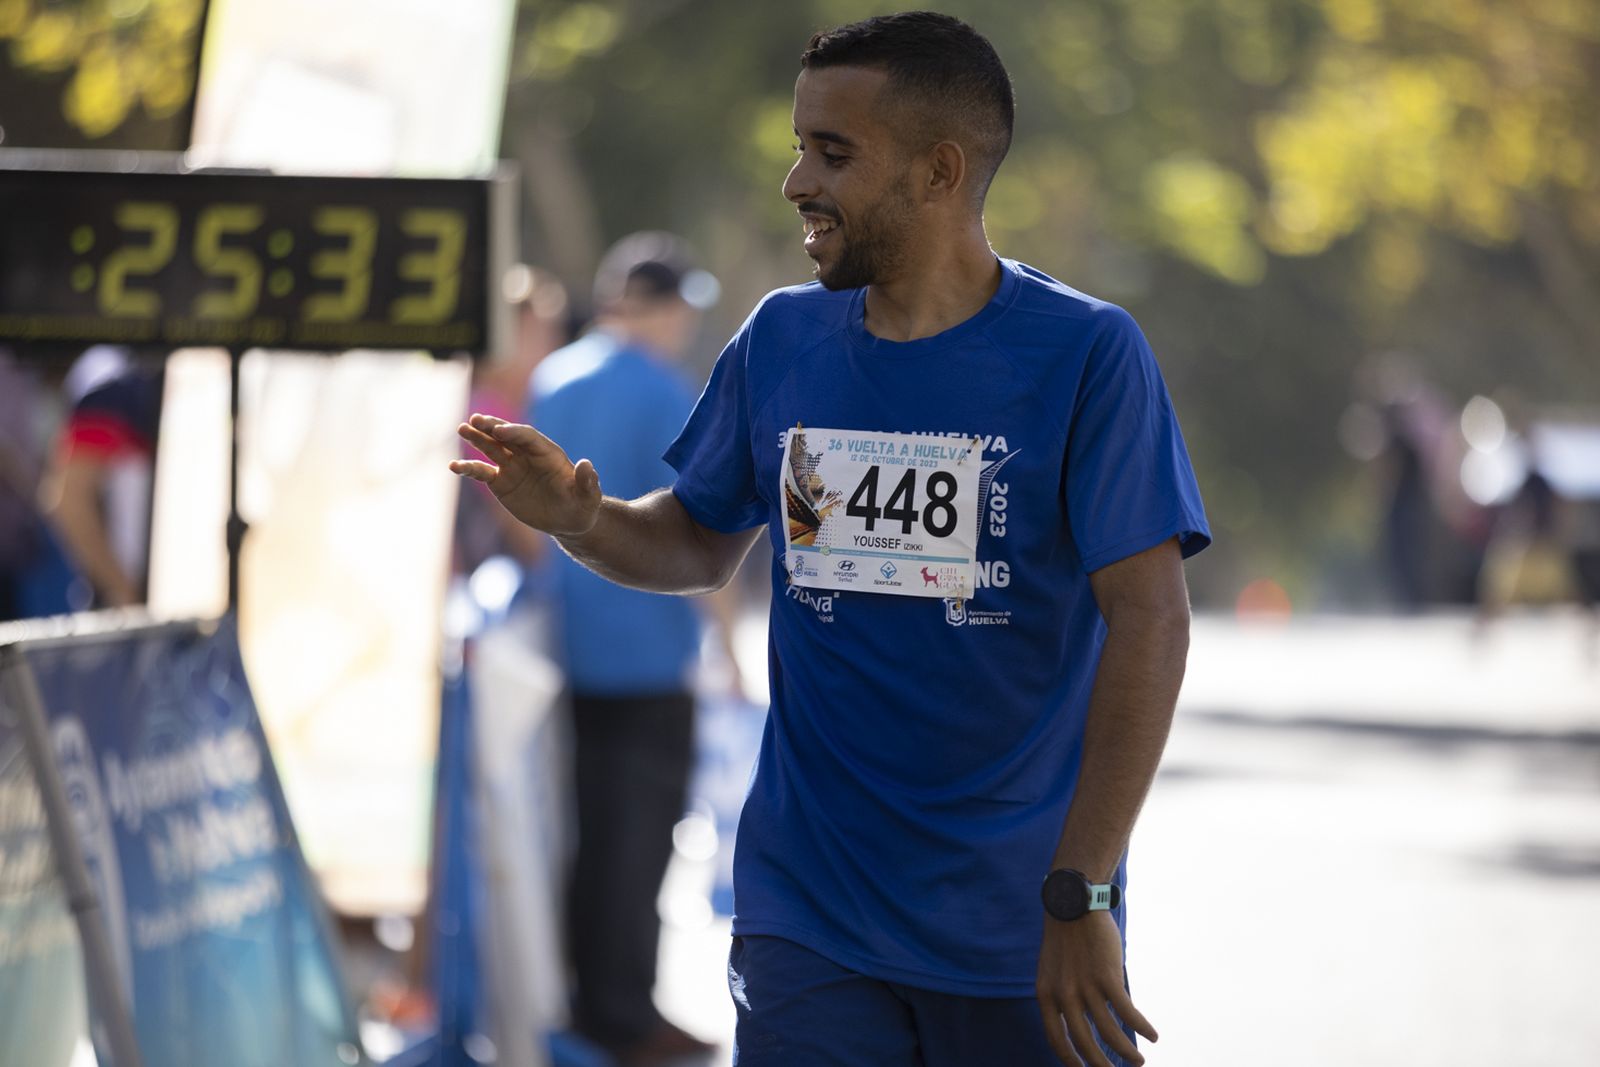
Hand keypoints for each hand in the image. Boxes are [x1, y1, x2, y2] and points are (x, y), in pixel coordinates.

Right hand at [451, 413, 601, 536]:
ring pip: (491, 448)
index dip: (514, 432)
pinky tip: (453, 466)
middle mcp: (528, 455)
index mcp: (549, 453)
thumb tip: (586, 464)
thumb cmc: (581, 507)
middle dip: (492, 427)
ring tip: (462, 429)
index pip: (528, 437)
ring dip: (477, 438)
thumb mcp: (588, 497)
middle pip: (507, 436)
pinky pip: (481, 472)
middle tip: (475, 420)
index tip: (499, 430)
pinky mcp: (500, 482)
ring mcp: (512, 467)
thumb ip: (587, 481)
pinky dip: (467, 468)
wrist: (567, 521)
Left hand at [1036, 911, 1156, 1065]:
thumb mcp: (1053, 970)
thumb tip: (1080, 1023)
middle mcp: (1064, 995)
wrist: (1073, 904)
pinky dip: (1142, 1027)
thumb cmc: (1065, 938)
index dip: (1071, 1060)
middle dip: (1101, 1065)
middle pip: (1084, 1043)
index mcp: (1046, 995)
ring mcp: (1086, 986)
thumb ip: (1062, 997)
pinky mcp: (1107, 976)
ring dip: (1127, 1051)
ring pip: (1110, 1032)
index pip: (1056, 1040)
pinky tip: (1153, 1036)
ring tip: (1139, 1061)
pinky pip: (1127, 1012)